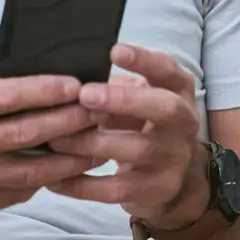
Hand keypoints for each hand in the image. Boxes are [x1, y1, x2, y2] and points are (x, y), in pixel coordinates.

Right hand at [0, 37, 100, 216]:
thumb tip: (20, 47)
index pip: (7, 97)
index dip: (46, 90)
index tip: (77, 84)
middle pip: (26, 134)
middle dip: (69, 120)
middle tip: (98, 108)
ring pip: (31, 171)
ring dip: (69, 157)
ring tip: (96, 141)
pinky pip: (19, 192)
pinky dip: (47, 178)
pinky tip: (67, 163)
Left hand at [45, 43, 206, 226]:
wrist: (167, 173)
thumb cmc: (139, 122)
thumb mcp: (134, 97)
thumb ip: (111, 85)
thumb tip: (65, 78)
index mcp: (177, 91)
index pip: (167, 70)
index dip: (144, 60)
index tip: (114, 50)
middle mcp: (183, 122)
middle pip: (163, 108)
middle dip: (123, 100)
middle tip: (84, 94)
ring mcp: (175, 157)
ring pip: (136, 150)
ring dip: (92, 143)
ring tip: (56, 139)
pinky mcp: (159, 188)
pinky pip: (118, 189)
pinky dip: (84, 185)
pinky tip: (55, 179)